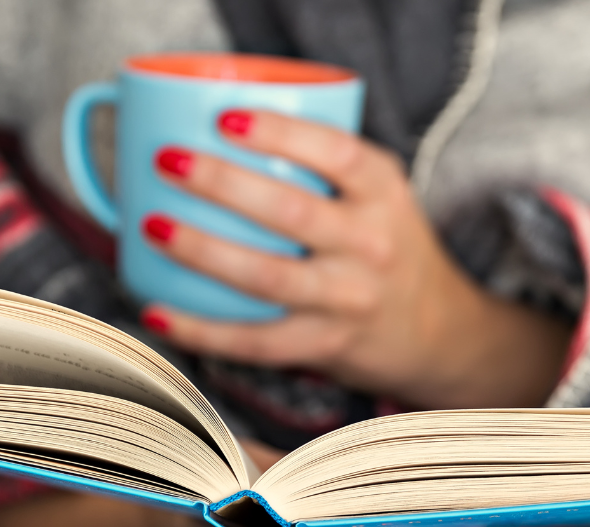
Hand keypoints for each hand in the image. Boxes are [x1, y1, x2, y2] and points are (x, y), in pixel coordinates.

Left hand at [140, 109, 570, 408]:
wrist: (437, 329)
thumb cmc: (386, 247)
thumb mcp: (378, 195)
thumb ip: (323, 166)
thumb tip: (214, 133)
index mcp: (384, 193)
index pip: (336, 153)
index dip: (279, 134)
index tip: (225, 118)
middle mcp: (371, 244)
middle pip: (291, 211)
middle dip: (221, 183)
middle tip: (168, 161)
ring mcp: (348, 299)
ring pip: (266, 277)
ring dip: (202, 250)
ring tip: (152, 225)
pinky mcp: (326, 345)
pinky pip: (255, 341)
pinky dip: (201, 329)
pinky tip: (158, 311)